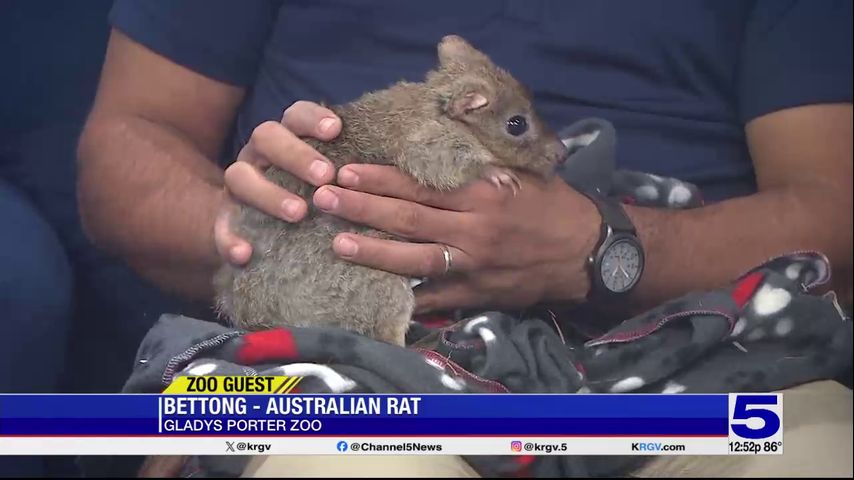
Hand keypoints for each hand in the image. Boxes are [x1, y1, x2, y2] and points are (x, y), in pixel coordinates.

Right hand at [214, 101, 340, 264]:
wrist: (262, 229)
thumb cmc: (315, 197)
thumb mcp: (332, 179)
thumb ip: (352, 169)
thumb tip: (402, 163)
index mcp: (288, 138)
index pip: (296, 115)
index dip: (312, 118)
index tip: (336, 130)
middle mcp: (260, 155)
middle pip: (266, 137)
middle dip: (297, 154)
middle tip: (326, 176)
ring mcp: (238, 185)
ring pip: (239, 176)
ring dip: (268, 193)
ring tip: (299, 213)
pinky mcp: (224, 218)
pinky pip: (220, 226)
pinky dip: (228, 239)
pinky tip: (244, 254)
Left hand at [312, 165, 601, 312]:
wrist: (589, 250)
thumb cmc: (552, 205)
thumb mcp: (519, 173)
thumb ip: (477, 166)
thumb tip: (434, 151)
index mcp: (483, 194)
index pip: (420, 186)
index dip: (379, 180)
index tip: (346, 172)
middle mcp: (474, 230)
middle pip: (407, 220)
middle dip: (361, 210)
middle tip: (323, 200)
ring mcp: (474, 265)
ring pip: (414, 259)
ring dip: (373, 252)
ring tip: (337, 244)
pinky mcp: (479, 293)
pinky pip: (437, 298)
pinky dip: (409, 296)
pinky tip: (379, 293)